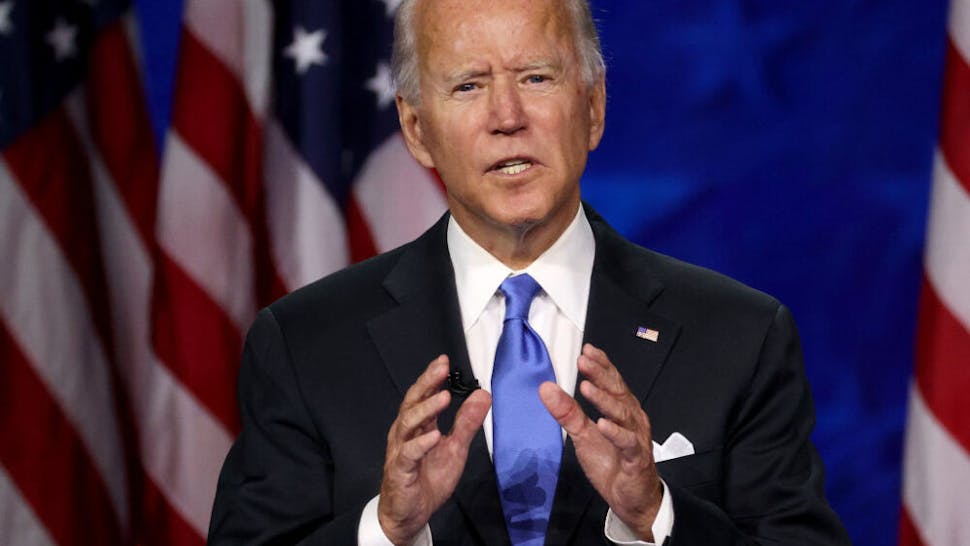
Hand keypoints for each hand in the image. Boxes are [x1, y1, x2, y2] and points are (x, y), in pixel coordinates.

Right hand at [378, 355, 490, 544]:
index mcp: (418, 425)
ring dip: (426, 409)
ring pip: (408, 424)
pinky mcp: (400, 471)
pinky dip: (421, 443)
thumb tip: (483, 395)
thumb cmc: (427, 478)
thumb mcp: (455, 448)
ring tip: (444, 397)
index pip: (423, 395)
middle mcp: (405, 433)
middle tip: (441, 368)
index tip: (444, 361)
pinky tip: (433, 435)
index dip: (432, 378)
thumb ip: (467, 422)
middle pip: (412, 403)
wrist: (410, 514)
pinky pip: (409, 454)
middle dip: (426, 384)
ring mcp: (400, 451)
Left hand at [539, 344, 661, 540]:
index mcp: (622, 409)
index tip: (586, 351)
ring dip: (604, 400)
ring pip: (622, 414)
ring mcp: (636, 437)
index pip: (612, 381)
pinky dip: (615, 433)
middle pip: (617, 392)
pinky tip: (603, 424)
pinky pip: (627, 443)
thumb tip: (546, 388)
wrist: (631, 497)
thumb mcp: (583, 435)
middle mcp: (632, 419)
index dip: (601, 365)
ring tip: (586, 388)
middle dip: (600, 375)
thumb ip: (567, 411)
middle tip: (584, 361)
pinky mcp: (636, 458)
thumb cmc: (612, 462)